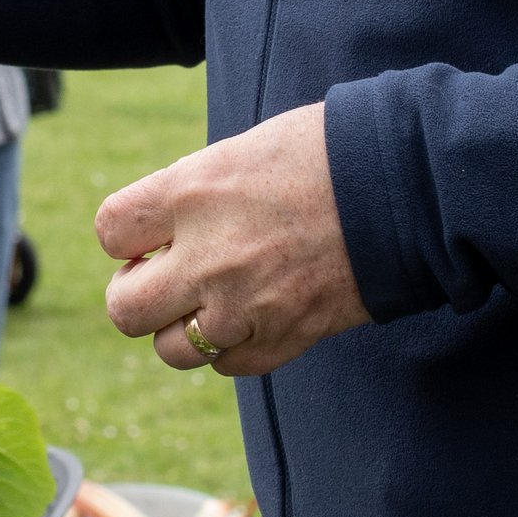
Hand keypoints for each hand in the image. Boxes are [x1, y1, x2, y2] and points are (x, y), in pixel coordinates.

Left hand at [97, 103, 368, 377]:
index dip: (126, 237)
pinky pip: (226, 365)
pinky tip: (254, 314)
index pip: (110, 231)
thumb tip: (160, 230)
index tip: (151, 235)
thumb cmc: (327, 152)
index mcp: (190, 192)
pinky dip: (232, 347)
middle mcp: (207, 255)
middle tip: (168, 279)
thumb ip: (193, 192)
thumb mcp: (243, 151)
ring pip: (172, 349)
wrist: (407, 187)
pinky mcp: (282, 338)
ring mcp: (243, 305)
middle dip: (136, 295)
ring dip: (182, 329)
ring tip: (211, 301)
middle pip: (123, 309)